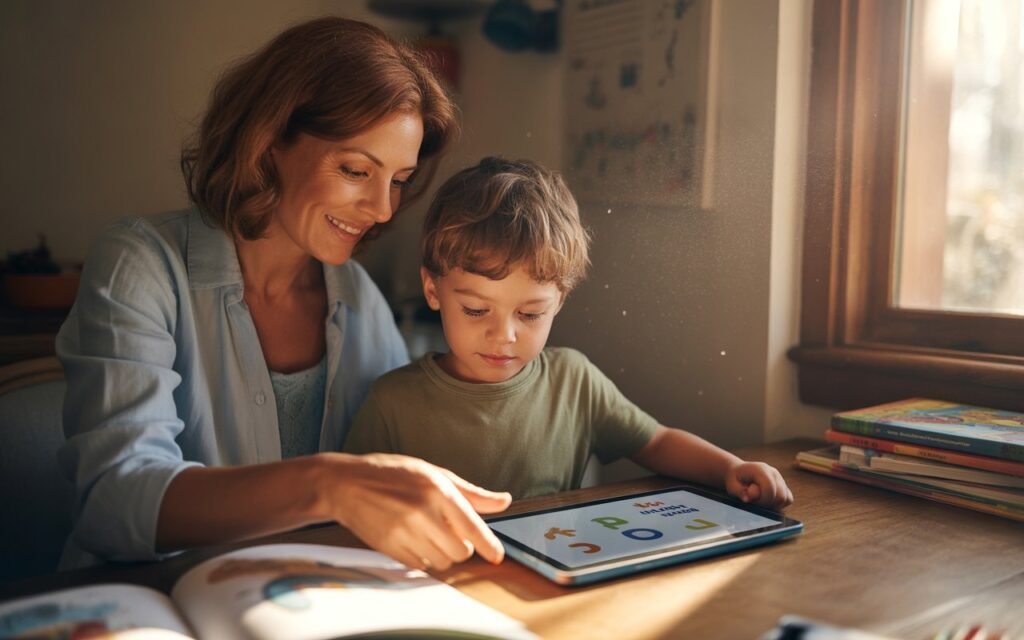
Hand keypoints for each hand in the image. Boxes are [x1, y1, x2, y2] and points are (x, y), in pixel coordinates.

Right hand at [321, 453, 511, 571]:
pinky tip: (414, 540)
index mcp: (438, 490)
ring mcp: (405, 532)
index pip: (472, 526)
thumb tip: (504, 501)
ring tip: (430, 535)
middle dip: (461, 546)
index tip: (497, 557)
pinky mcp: (390, 547)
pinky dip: (423, 558)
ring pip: (442, 561)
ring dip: (443, 554)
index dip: (489, 546)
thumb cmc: (392, 473)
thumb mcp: (433, 473)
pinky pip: (420, 566)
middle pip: (460, 550)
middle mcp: (423, 512)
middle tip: (450, 532)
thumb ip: (471, 493)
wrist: (346, 484)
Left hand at [723, 461, 793, 508]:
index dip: (761, 499)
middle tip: (755, 501)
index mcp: (760, 470)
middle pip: (780, 495)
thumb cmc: (735, 479)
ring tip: (760, 500)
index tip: (750, 499)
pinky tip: (767, 501)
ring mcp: (780, 478)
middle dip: (767, 503)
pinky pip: (788, 499)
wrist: (739, 472)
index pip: (770, 489)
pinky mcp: (783, 485)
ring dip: (772, 504)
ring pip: (785, 498)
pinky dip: (779, 504)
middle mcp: (773, 472)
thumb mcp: (732, 485)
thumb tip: (749, 498)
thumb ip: (740, 492)